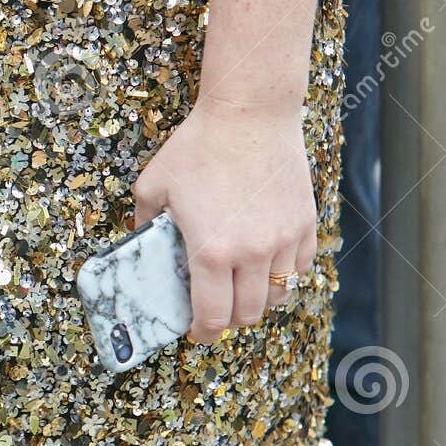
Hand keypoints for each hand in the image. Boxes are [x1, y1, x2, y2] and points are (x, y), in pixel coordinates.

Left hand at [133, 98, 317, 344]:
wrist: (249, 112)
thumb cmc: (198, 146)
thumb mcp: (154, 186)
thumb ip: (144, 224)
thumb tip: (141, 247)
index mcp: (211, 251)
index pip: (212, 317)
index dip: (202, 333)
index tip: (196, 332)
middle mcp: (251, 253)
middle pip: (247, 314)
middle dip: (228, 319)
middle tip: (216, 310)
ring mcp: (283, 240)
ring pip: (278, 295)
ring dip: (258, 299)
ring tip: (241, 287)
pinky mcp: (304, 224)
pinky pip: (300, 267)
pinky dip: (284, 273)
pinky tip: (266, 261)